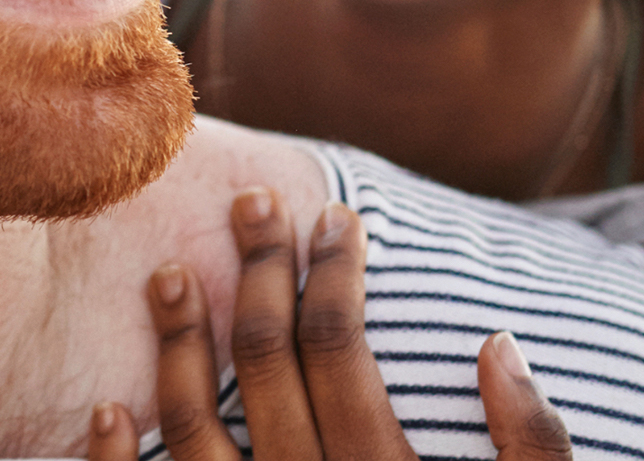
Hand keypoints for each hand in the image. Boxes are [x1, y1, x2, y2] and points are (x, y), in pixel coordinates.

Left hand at [88, 189, 571, 460]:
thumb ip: (535, 448)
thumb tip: (497, 347)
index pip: (340, 345)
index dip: (333, 272)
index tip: (333, 215)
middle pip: (265, 360)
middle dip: (256, 272)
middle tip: (251, 206)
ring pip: (194, 424)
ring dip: (175, 345)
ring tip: (164, 277)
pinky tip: (108, 409)